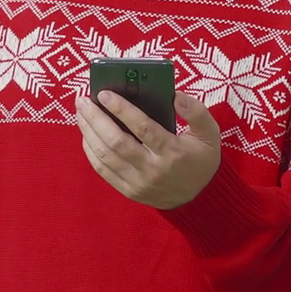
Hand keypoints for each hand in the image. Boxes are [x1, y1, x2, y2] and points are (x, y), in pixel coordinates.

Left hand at [75, 91, 222, 208]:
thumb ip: (196, 112)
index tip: (104, 93)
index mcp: (173, 152)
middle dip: (95, 118)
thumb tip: (176, 95)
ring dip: (88, 132)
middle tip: (82, 100)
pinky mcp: (129, 191)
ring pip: (105, 155)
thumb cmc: (201, 159)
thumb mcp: (209, 133)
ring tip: (81, 112)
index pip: (143, 127)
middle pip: (116, 141)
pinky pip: (102, 170)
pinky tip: (86, 134)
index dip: (121, 109)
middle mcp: (153, 169)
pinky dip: (90, 150)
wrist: (199, 198)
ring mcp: (138, 182)